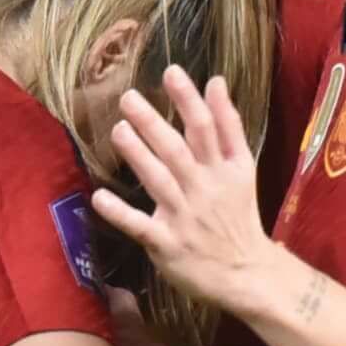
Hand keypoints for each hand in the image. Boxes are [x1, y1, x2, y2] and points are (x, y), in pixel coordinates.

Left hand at [97, 66, 290, 327]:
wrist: (246, 274)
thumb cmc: (238, 216)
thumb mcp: (243, 169)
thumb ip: (228, 126)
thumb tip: (216, 81)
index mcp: (225, 169)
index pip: (207, 127)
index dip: (189, 99)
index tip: (170, 72)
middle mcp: (206, 188)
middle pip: (179, 150)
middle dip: (154, 123)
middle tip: (128, 98)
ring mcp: (185, 217)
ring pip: (160, 181)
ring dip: (138, 155)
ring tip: (118, 131)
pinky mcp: (168, 244)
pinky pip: (141, 226)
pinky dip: (120, 213)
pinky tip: (99, 197)